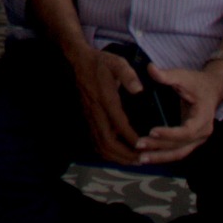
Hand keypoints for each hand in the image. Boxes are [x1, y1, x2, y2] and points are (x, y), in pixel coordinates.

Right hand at [66, 45, 143, 165]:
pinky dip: (106, 152)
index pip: (118, 125)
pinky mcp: (88, 118)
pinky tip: (118, 154)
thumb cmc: (101, 62)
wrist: (79, 61)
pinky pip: (95, 141)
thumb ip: (128, 75)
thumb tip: (139, 90)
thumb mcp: (117, 63)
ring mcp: (90, 116)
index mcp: (106, 100)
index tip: (144, 146)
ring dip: (115, 156)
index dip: (131, 138)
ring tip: (132, 161)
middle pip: (107, 141)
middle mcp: (96, 112)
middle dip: (124, 154)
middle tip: (141, 160)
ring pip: (99, 144)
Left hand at [133, 64, 222, 164]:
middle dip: (159, 147)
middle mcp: (203, 132)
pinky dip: (163, 155)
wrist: (211, 89)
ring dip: (160, 157)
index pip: (187, 131)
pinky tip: (147, 157)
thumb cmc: (196, 83)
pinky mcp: (191, 141)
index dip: (170, 133)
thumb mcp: (184, 76)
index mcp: (203, 117)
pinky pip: (177, 152)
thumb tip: (150, 68)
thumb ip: (167, 75)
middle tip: (138, 145)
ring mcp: (198, 139)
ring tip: (140, 159)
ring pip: (179, 153)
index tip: (152, 131)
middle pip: (181, 146)